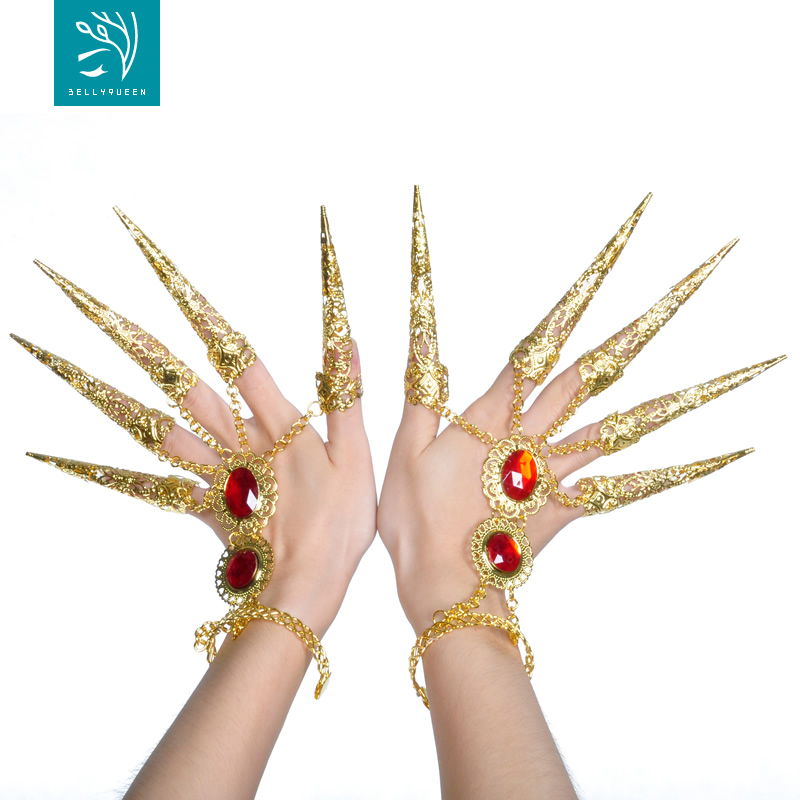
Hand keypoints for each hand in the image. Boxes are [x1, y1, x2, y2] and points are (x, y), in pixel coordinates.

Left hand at [19, 207, 375, 638]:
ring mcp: (211, 474)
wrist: (304, 588)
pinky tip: (62, 456)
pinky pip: (147, 486)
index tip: (175, 279)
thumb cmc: (338, 525)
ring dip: (111, 394)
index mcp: (277, 426)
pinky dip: (104, 471)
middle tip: (94, 305)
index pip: (239, 359)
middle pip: (184, 385)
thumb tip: (345, 342)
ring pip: (156, 427)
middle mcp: (236, 442)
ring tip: (66, 362)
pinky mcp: (198, 505)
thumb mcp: (357, 458)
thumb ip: (347, 400)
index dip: (209, 318)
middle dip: (140, 343)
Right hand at [379, 191, 772, 635]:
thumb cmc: (417, 524)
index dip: (576, 298)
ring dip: (684, 394)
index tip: (610, 257)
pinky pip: (632, 485)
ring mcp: (560, 471)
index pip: (541, 343)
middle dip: (643, 323)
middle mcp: (536, 435)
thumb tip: (425, 346)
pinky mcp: (572, 504)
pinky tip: (725, 453)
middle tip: (692, 281)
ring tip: (739, 369)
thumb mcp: (404, 453)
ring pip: (628, 424)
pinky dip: (680, 470)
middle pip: (596, 371)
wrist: (445, 589)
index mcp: (493, 416)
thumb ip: (421, 399)